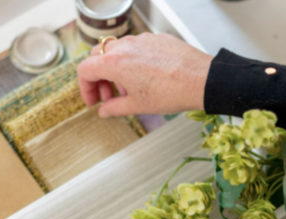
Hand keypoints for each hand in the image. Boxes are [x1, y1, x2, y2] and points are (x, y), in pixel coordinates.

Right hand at [77, 33, 212, 117]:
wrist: (200, 80)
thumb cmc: (171, 92)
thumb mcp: (138, 106)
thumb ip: (114, 108)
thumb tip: (104, 111)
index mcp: (115, 62)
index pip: (85, 70)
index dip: (85, 89)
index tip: (93, 101)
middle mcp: (125, 46)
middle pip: (98, 58)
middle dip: (99, 79)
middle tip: (108, 97)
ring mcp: (141, 40)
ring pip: (117, 52)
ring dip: (115, 71)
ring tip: (128, 90)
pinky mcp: (155, 39)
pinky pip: (135, 48)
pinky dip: (131, 63)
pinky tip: (144, 79)